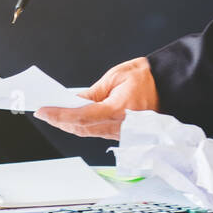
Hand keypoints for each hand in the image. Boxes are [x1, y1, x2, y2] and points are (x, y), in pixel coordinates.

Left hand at [34, 57, 159, 139]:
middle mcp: (120, 127)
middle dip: (60, 121)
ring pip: (88, 133)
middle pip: (82, 128)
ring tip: (52, 114)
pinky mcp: (124, 135)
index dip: (59, 115)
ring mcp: (122, 133)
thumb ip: (93, 93)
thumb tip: (74, 101)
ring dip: (69, 125)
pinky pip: (98, 132)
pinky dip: (82, 126)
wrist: (170, 86)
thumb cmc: (146, 77)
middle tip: (43, 112)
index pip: (82, 116)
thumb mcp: (115, 77)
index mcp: (118, 110)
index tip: (43, 110)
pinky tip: (71, 118)